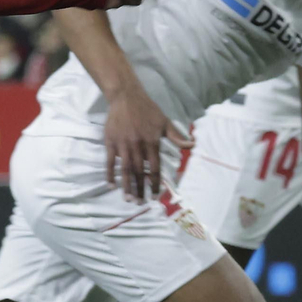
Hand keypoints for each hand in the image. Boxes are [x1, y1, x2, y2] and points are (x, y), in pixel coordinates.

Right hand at [104, 83, 191, 200]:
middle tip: (140, 204)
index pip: (154, 168)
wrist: (125, 97)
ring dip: (126, 186)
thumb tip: (193, 145)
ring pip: (125, 169)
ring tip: (128, 199)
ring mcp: (122, 144)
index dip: (155, 183)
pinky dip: (110, 174)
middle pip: (139, 172)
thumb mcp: (164, 122)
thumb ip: (177, 136)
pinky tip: (112, 185)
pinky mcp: (110, 142)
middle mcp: (137, 146)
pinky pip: (109, 161)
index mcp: (151, 142)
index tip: (154, 196)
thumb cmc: (147, 110)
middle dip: (139, 189)